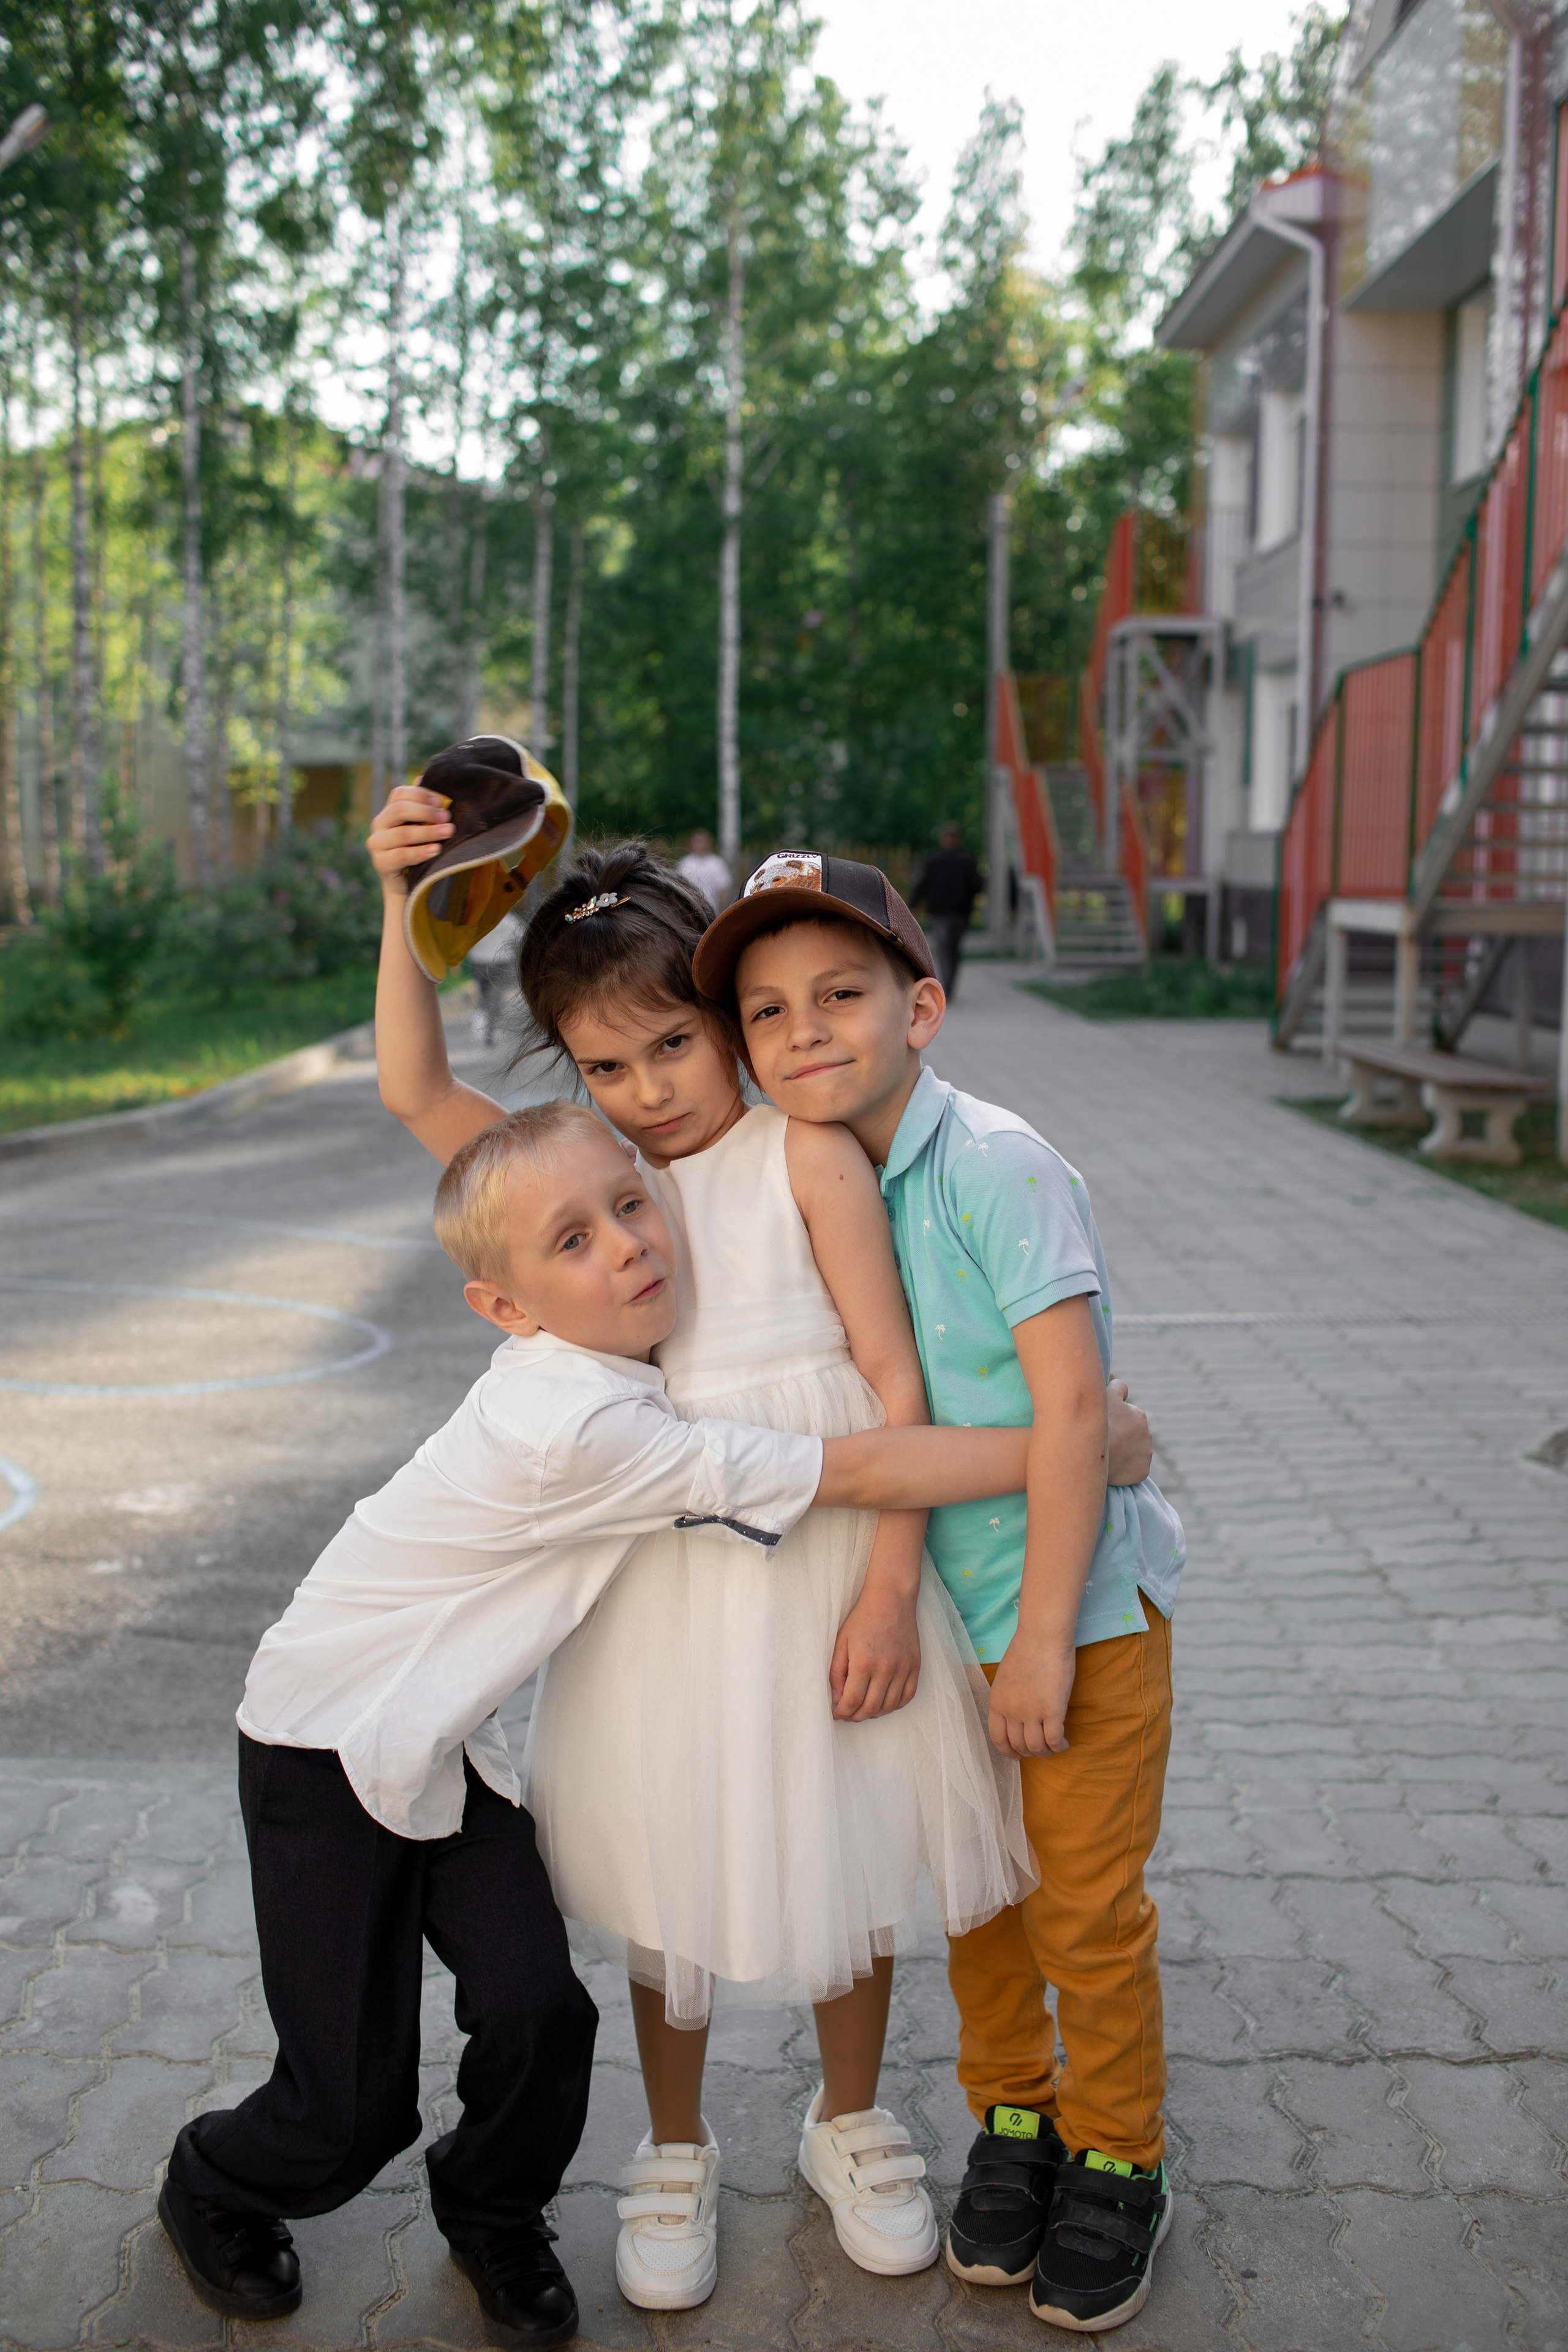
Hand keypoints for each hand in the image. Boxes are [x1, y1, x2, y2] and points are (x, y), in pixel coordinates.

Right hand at [368, 784, 453, 893]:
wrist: (409, 884)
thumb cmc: (420, 849)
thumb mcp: (423, 827)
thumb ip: (424, 807)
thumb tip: (424, 778)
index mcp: (389, 811)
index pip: (399, 793)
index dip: (420, 794)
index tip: (441, 801)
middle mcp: (379, 824)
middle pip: (398, 810)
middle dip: (426, 812)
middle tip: (448, 817)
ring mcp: (377, 844)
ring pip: (401, 834)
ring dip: (428, 832)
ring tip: (448, 832)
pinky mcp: (381, 863)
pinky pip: (401, 855)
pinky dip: (420, 852)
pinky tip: (435, 850)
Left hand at [829, 1588, 920, 1720]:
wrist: (891, 1599)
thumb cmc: (862, 1619)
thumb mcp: (841, 1642)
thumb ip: (836, 1673)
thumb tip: (837, 1699)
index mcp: (864, 1663)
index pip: (852, 1701)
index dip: (842, 1712)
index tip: (836, 1713)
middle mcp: (886, 1669)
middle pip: (870, 1708)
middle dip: (855, 1716)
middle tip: (847, 1714)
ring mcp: (903, 1669)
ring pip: (889, 1706)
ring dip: (874, 1713)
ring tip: (863, 1709)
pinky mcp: (915, 1666)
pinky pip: (907, 1696)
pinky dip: (895, 1705)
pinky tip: (883, 1703)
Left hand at [987, 1629, 1074, 1757]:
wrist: (1042, 1636)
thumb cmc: (1026, 1649)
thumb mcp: (1005, 1677)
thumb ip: (1008, 1697)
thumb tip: (1015, 1714)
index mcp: (997, 1702)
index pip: (998, 1738)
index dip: (1008, 1751)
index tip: (1017, 1755)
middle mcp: (1011, 1711)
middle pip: (1018, 1746)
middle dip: (1030, 1752)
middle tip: (1041, 1748)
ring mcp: (1031, 1712)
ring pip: (1036, 1747)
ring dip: (1046, 1752)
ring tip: (1054, 1746)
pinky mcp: (1053, 1711)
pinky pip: (1054, 1740)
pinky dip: (1059, 1746)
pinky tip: (1064, 1742)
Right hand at [1106, 1378, 1151, 1486]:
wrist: (1094, 1457)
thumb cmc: (1098, 1423)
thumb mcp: (1104, 1396)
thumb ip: (1111, 1383)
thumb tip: (1113, 1374)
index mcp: (1138, 1414)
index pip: (1127, 1412)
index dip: (1115, 1415)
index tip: (1105, 1420)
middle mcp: (1146, 1432)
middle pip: (1132, 1432)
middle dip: (1122, 1433)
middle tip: (1105, 1439)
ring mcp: (1145, 1453)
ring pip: (1134, 1449)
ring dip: (1125, 1450)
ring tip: (1108, 1454)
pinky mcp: (1143, 1470)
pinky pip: (1135, 1468)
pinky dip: (1127, 1468)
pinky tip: (1114, 1466)